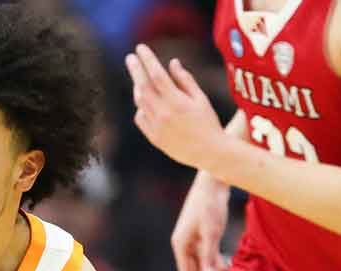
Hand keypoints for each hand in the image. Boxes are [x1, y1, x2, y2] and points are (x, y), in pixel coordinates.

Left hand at [126, 44, 225, 172]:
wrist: (209, 152)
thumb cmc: (209, 122)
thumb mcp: (201, 99)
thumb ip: (185, 80)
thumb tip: (172, 62)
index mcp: (176, 102)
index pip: (156, 75)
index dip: (148, 59)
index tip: (141, 48)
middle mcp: (163, 113)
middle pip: (143, 86)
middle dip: (135, 69)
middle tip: (130, 57)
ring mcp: (156, 127)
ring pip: (140, 102)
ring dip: (138, 87)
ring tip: (139, 78)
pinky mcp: (153, 138)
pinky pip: (140, 118)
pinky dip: (141, 107)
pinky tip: (145, 102)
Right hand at [171, 172, 231, 270]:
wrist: (212, 180)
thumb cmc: (210, 205)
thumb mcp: (212, 232)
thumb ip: (210, 255)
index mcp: (181, 244)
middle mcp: (183, 242)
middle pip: (194, 268)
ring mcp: (192, 236)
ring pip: (202, 259)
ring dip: (215, 268)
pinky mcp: (201, 231)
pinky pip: (207, 251)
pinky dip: (217, 258)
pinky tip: (228, 261)